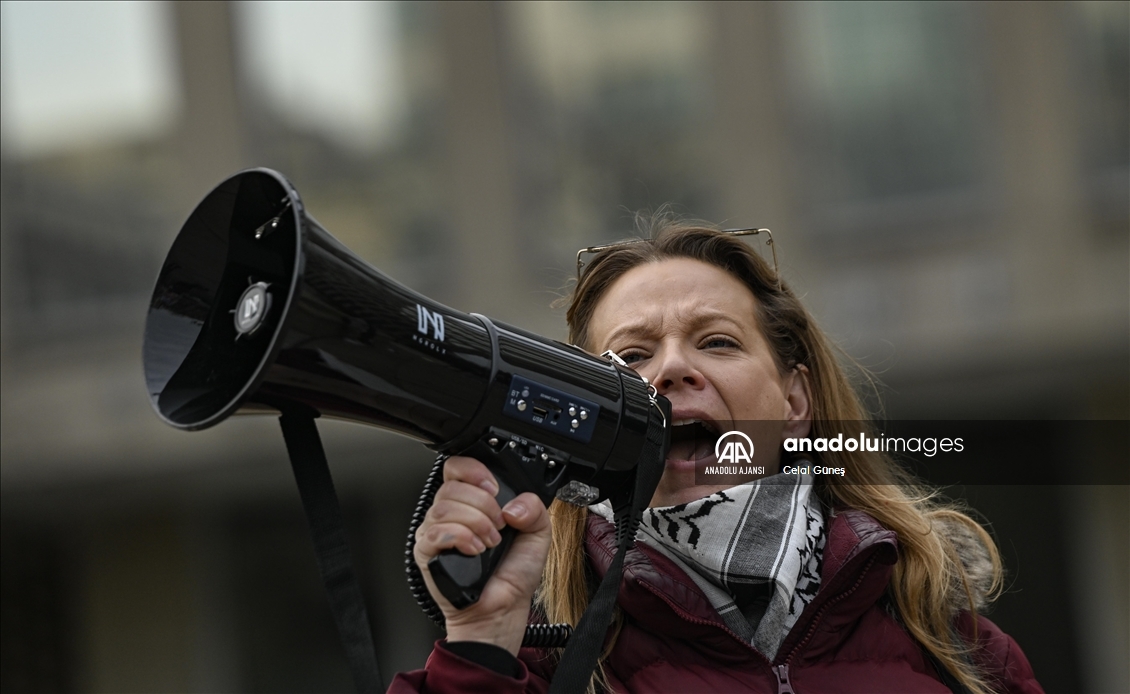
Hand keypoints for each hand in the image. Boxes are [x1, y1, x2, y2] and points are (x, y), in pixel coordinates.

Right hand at [414, 455, 551, 655]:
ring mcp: (436, 532)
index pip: (457, 467)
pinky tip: (475, 550)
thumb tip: (514, 504)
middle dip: (483, 504)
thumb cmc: (512, 574)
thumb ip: (535, 508)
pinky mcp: (427, 552)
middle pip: (452, 486)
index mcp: (472, 502)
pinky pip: (435, 532)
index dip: (474, 470)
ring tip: (489, 542)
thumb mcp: (538, 533)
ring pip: (443, 507)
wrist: (502, 608)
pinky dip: (460, 537)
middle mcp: (451, 513)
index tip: (494, 489)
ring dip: (475, 522)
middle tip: (499, 526)